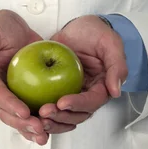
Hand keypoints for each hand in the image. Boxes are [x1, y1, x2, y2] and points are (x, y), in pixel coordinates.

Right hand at [0, 10, 60, 144]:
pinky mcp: (30, 93)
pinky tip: (56, 128)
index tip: (24, 113)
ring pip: (21, 118)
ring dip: (32, 129)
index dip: (11, 106)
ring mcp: (16, 95)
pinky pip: (36, 111)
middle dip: (23, 124)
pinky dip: (44, 121)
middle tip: (39, 129)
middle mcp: (2, 92)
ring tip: (45, 136)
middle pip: (9, 114)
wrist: (12, 28)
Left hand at [38, 15, 128, 130]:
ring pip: (63, 116)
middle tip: (44, 112)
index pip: (92, 102)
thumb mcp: (110, 43)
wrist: (77, 28)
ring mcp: (71, 94)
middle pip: (77, 115)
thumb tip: (115, 91)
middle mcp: (86, 94)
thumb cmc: (95, 33)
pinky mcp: (56, 91)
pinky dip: (40, 113)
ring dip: (51, 120)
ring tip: (37, 117)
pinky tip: (30, 112)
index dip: (78, 104)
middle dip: (61, 117)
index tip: (62, 102)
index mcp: (102, 87)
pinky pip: (50, 106)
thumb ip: (117, 66)